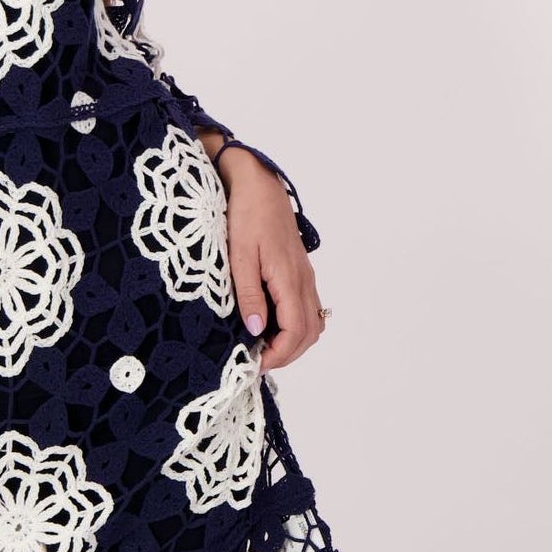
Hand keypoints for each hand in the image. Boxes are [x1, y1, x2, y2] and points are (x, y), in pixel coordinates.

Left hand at [220, 149, 326, 372]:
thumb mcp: (239, 256)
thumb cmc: (247, 217)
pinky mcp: (300, 273)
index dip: (277, 355)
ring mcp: (305, 277)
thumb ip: (249, 294)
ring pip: (313, 323)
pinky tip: (271, 326)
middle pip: (309, 333)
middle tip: (258, 363)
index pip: (294, 332)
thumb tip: (255, 330)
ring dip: (294, 343)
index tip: (254, 365)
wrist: (259, 186)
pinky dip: (296, 327)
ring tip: (264, 348)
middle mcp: (304, 282)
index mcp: (289, 280)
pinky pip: (308, 308)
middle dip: (287, 355)